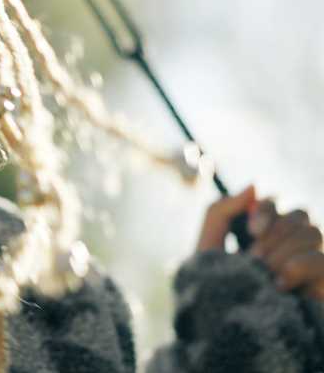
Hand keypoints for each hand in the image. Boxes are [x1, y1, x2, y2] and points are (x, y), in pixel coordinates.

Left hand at [197, 185, 323, 299]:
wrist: (229, 334)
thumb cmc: (213, 294)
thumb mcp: (207, 250)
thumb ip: (220, 212)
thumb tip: (254, 185)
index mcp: (265, 236)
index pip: (278, 204)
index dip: (268, 210)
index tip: (251, 232)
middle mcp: (293, 247)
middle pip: (300, 214)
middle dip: (273, 236)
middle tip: (254, 262)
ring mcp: (312, 265)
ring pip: (313, 232)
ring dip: (281, 254)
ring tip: (264, 278)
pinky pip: (322, 259)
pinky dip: (298, 268)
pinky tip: (281, 287)